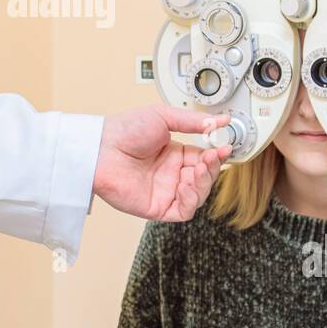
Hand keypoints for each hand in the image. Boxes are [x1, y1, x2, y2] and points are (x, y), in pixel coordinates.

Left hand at [92, 105, 232, 221]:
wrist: (101, 147)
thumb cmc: (123, 130)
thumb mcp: (163, 116)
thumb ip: (193, 121)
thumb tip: (221, 120)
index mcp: (173, 154)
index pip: (204, 158)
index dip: (216, 154)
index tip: (225, 145)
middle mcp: (170, 174)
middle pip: (204, 177)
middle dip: (213, 167)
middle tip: (213, 155)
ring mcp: (164, 191)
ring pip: (198, 195)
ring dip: (205, 182)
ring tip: (201, 167)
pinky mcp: (157, 207)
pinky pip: (183, 211)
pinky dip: (191, 200)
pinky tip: (188, 185)